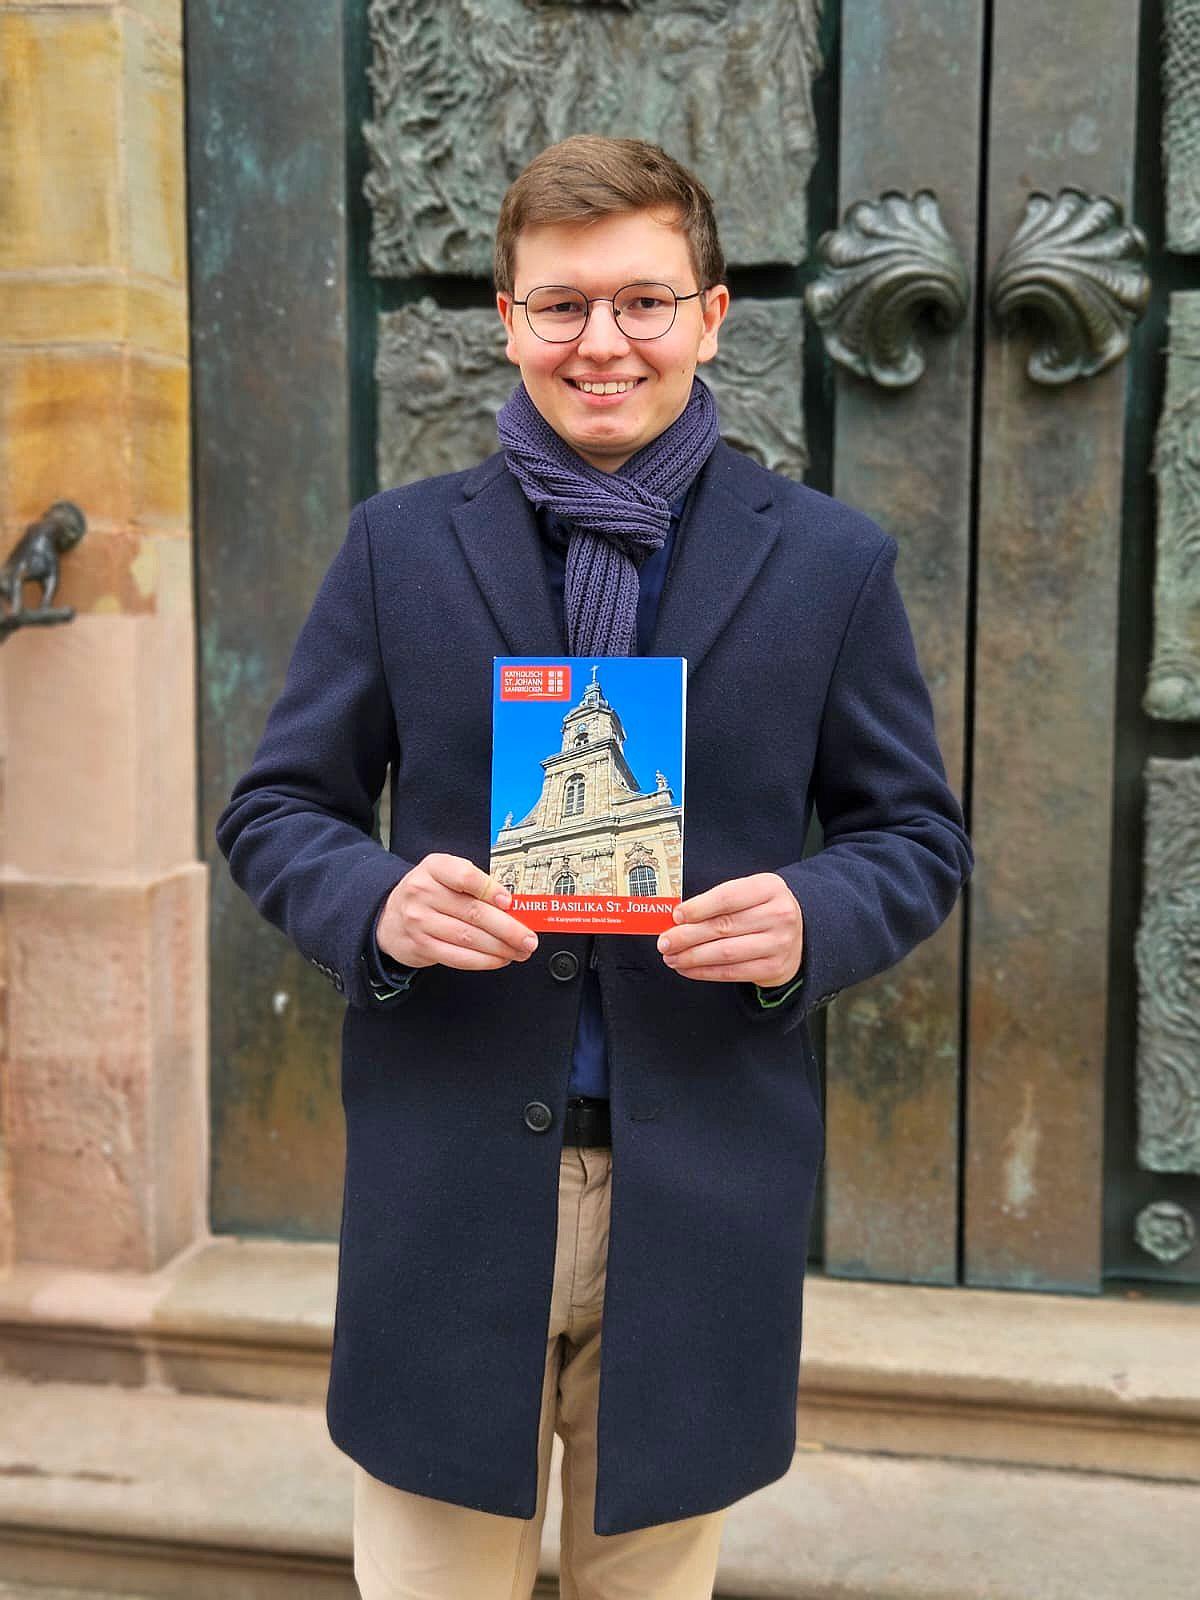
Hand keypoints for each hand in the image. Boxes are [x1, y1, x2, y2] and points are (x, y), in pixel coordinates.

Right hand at [377, 853, 537, 971]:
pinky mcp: (422, 946)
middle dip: (508, 928)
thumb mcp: (444, 876)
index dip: (489, 888)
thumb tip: (514, 906)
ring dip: (500, 948)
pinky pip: (458, 957)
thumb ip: (475, 885)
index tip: (510, 901)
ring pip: (468, 938)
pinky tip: (499, 959)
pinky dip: (484, 961)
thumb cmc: (429, 894)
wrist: (389, 917)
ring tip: (520, 950)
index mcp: (434, 868)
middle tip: (528, 938)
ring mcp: (420, 921)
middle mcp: (423, 892)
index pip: (463, 875)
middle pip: (473, 912)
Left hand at [656, 872, 802, 986]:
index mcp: (769, 888)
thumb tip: (677, 917)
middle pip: (723, 927)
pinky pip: (732, 972)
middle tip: (665, 942)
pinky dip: (705, 972)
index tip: (675, 916)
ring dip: (692, 957)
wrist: (801, 932)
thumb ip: (718, 901)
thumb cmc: (763, 910)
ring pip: (725, 953)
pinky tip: (688, 969)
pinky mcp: (774, 968)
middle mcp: (778, 914)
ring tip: (671, 957)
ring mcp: (779, 943)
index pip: (727, 897)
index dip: (698, 908)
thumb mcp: (749, 893)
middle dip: (687, 936)